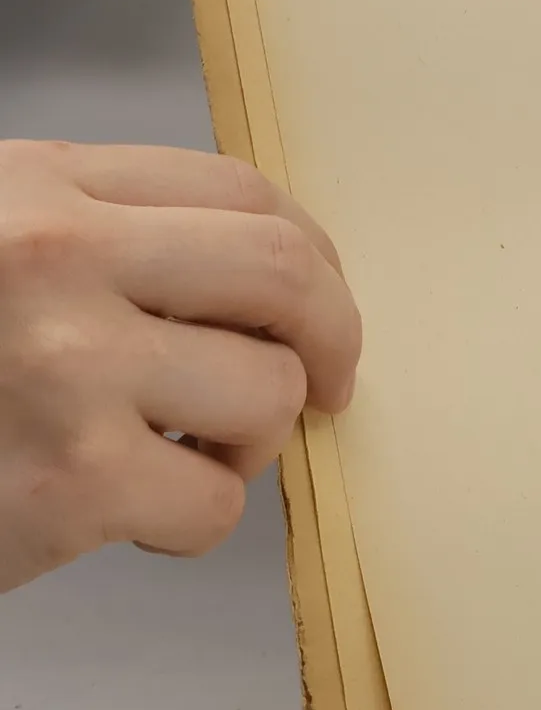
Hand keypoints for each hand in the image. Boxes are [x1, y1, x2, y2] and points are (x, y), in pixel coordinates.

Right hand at [0, 142, 360, 593]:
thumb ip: (102, 239)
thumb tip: (267, 286)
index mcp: (38, 187)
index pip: (240, 192)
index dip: (311, 253)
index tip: (319, 303)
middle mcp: (55, 258)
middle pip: (284, 276)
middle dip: (333, 337)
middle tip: (330, 386)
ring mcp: (64, 369)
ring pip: (268, 395)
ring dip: (251, 440)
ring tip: (182, 454)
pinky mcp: (65, 485)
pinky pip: (216, 504)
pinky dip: (193, 522)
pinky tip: (129, 514)